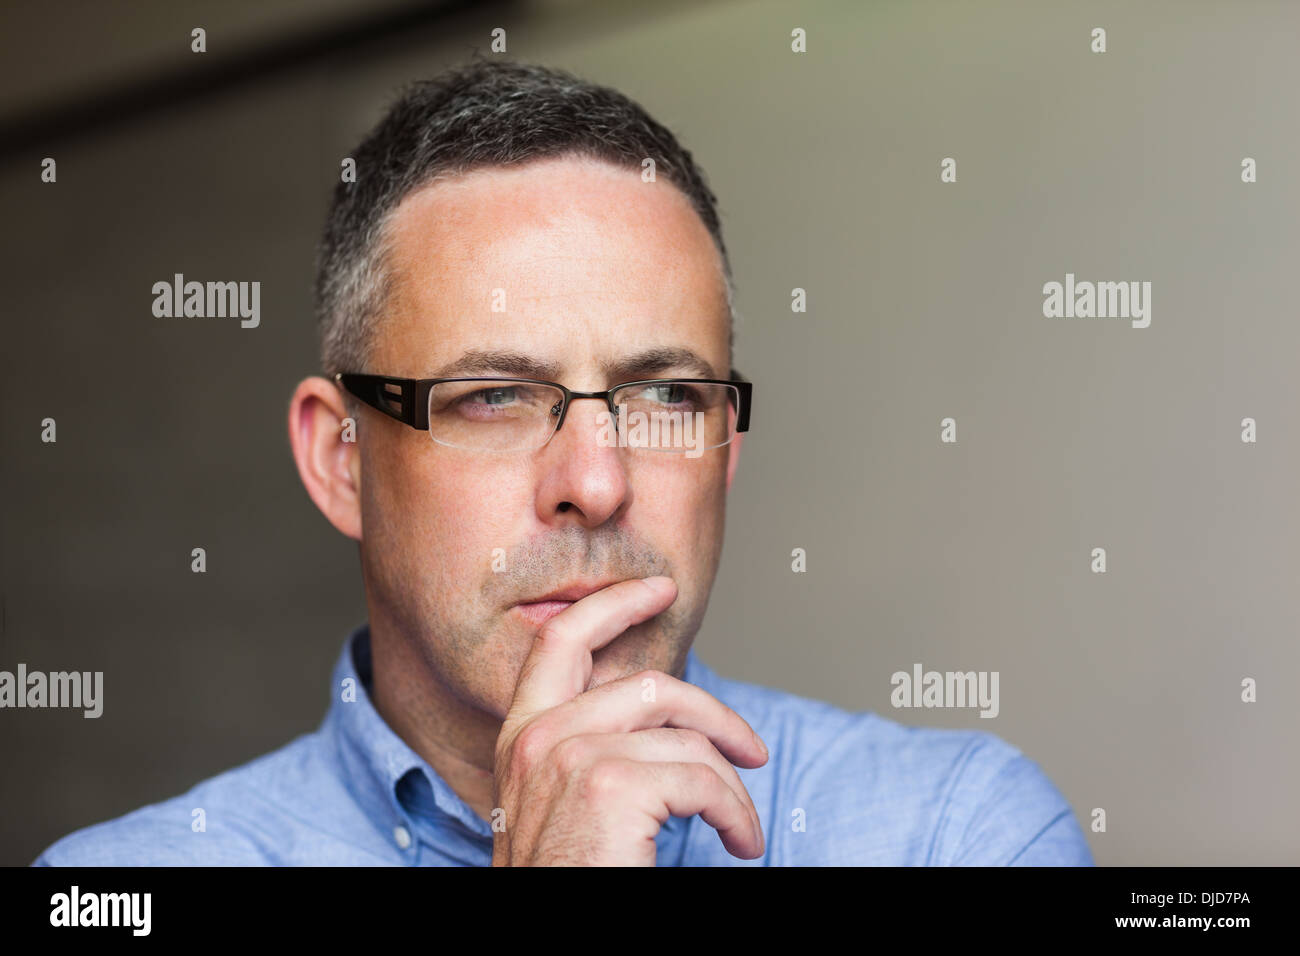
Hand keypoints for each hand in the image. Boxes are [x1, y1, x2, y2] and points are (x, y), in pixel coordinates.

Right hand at [491, 576, 768, 865]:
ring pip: (687, 740)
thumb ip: (590, 750)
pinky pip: (703, 780)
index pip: (559, 641)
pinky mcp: (610, 785)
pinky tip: (738, 844)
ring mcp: (570, 756)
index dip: (613, 604)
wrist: (556, 927)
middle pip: (649, 682)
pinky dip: (736, 815)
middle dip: (715, 712)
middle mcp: (538, 736)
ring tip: (742, 828)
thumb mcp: (558, 805)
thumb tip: (662, 722)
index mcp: (520, 736)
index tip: (659, 588)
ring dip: (732, 787)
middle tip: (751, 749)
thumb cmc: (565, 875)